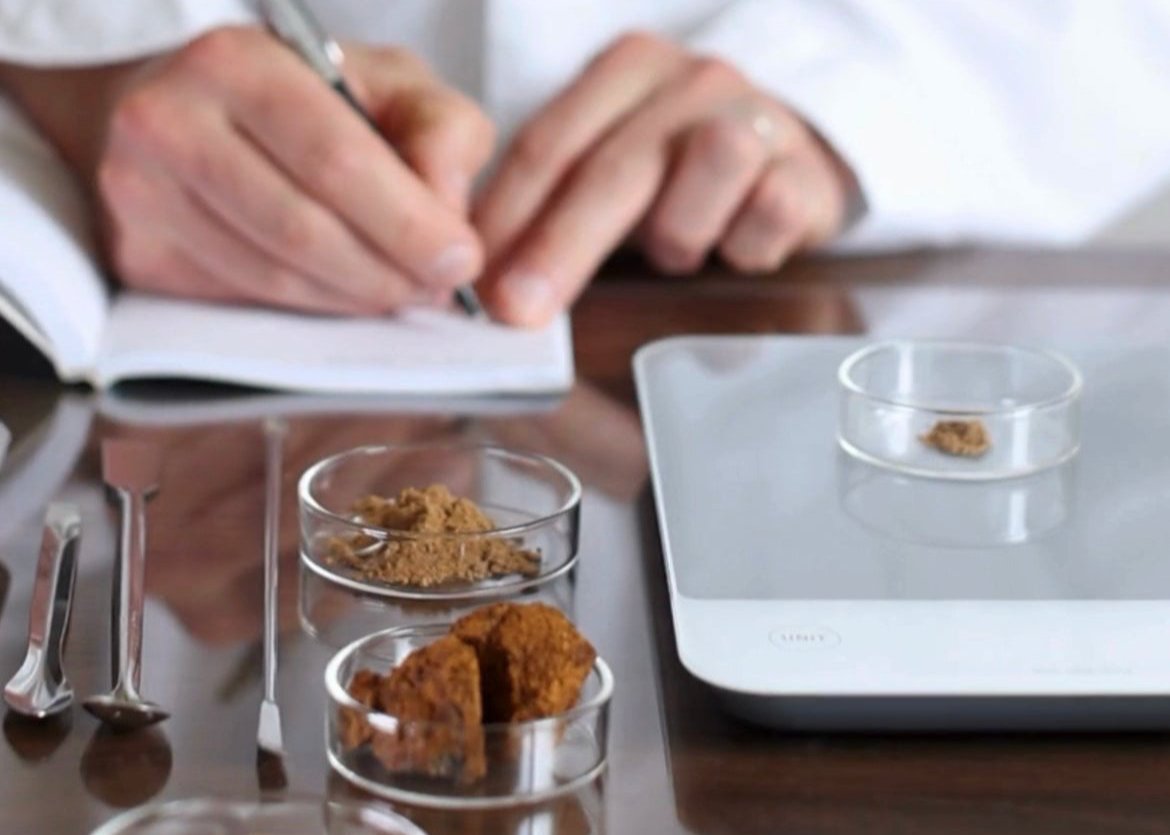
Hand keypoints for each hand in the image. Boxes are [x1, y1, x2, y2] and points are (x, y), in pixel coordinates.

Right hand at [96, 27, 493, 313]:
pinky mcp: (139, 255)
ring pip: (274, 280)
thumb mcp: (392, 85)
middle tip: (437, 289)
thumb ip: (442, 132)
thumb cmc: (311, 99)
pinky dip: (311, 310)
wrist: (193, 110)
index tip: (460, 261)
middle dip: (387, 273)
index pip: (335, 160)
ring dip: (354, 300)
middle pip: (301, 229)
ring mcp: (142, 195)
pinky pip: (244, 303)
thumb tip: (448, 216)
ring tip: (399, 290)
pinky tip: (344, 293)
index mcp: (237, 63)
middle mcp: (170, 122)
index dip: (407, 223)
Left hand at [475, 33, 858, 326]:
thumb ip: (554, 203)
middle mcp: (691, 80)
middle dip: (560, 247)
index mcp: (626, 70)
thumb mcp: (612, 167)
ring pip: (707, 168)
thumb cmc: (683, 172)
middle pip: (615, 167)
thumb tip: (489, 278)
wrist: (794, 156)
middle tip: (521, 309)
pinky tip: (736, 245)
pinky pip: (767, 212)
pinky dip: (742, 245)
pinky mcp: (806, 167)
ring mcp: (756, 116)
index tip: (475, 279)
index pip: (551, 144)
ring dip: (678, 233)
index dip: (507, 217)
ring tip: (678, 248)